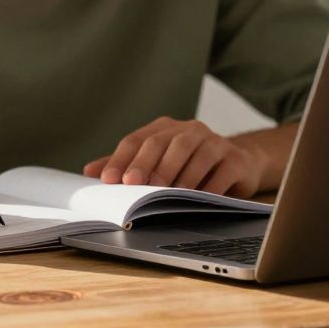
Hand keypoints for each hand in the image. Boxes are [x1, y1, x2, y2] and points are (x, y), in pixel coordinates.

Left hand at [83, 117, 264, 197]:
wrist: (239, 163)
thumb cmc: (190, 164)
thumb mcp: (158, 161)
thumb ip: (126, 165)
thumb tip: (89, 172)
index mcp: (165, 128)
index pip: (138, 140)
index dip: (122, 159)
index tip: (110, 180)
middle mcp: (190, 130)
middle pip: (165, 143)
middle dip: (148, 164)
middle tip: (134, 184)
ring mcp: (215, 142)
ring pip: (195, 154)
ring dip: (178, 175)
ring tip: (164, 193)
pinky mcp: (235, 159)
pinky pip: (221, 172)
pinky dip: (208, 185)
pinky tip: (197, 199)